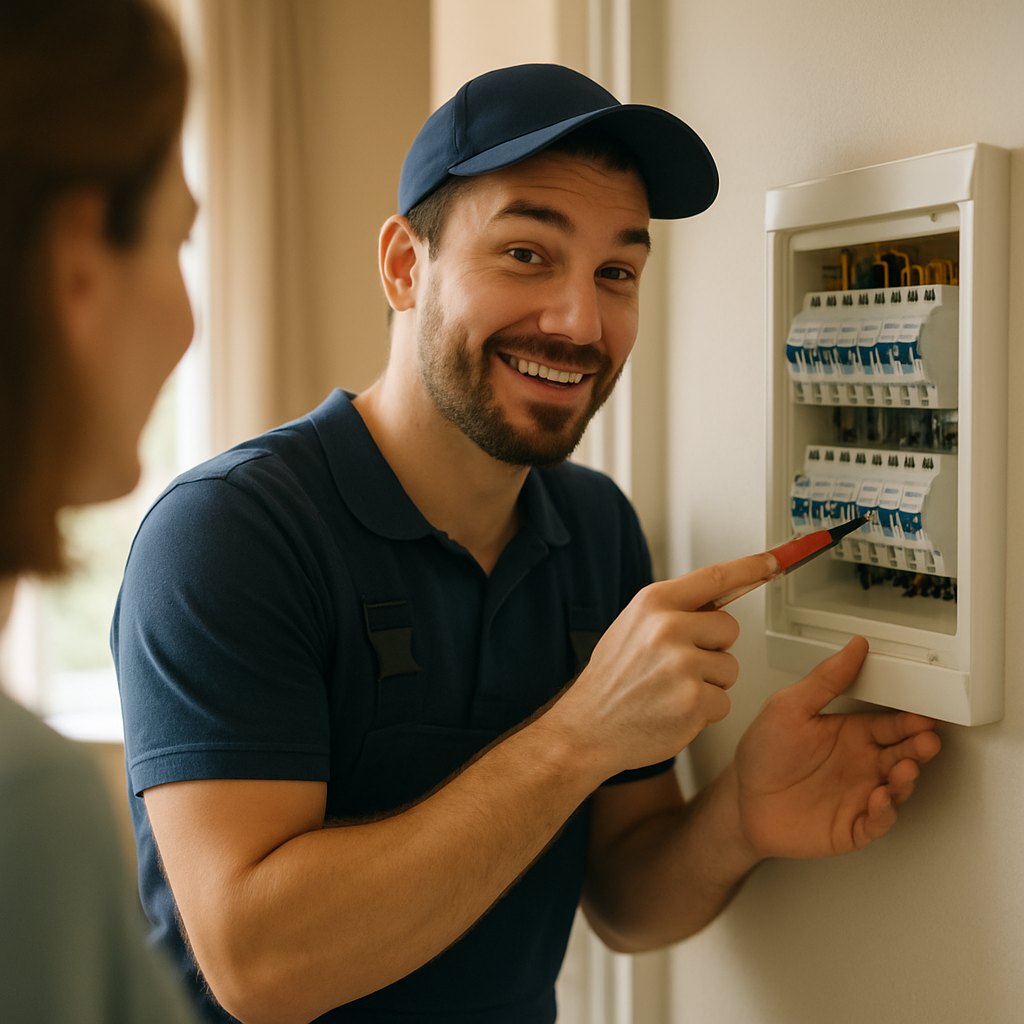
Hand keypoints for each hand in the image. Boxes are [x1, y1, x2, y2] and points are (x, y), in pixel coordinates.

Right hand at [554, 552, 778, 778]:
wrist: (588, 729)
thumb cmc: (612, 680)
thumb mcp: (632, 628)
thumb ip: (672, 611)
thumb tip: (718, 598)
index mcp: (653, 603)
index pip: (715, 577)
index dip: (751, 567)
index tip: (775, 560)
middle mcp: (668, 627)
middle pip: (729, 628)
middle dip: (713, 648)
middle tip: (677, 666)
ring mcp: (682, 664)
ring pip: (729, 667)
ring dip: (710, 683)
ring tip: (671, 690)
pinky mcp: (694, 700)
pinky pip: (724, 701)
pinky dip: (704, 711)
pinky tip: (673, 710)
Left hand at [734, 636, 940, 858]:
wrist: (743, 800)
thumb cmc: (763, 754)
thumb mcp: (789, 707)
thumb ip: (825, 680)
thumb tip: (853, 647)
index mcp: (850, 733)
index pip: (891, 724)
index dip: (910, 721)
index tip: (923, 715)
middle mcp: (861, 763)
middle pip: (902, 754)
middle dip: (918, 747)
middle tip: (926, 740)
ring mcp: (860, 795)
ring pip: (897, 788)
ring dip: (905, 779)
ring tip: (905, 768)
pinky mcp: (853, 826)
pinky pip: (877, 821)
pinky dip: (884, 813)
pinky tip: (881, 799)